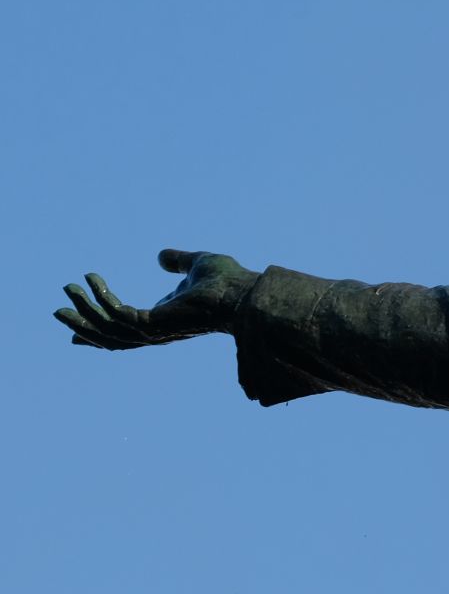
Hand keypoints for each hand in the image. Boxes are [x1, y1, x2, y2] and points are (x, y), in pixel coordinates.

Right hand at [56, 249, 257, 349]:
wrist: (244, 291)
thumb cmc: (229, 281)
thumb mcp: (198, 264)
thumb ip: (178, 261)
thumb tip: (160, 256)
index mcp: (163, 319)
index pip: (125, 329)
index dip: (100, 325)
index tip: (77, 321)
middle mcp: (155, 330)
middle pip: (109, 337)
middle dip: (83, 323)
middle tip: (58, 309)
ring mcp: (154, 330)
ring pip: (107, 330)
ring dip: (83, 313)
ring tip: (66, 291)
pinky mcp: (153, 325)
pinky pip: (116, 315)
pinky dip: (100, 299)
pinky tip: (92, 280)